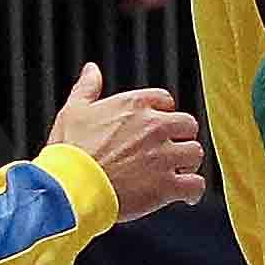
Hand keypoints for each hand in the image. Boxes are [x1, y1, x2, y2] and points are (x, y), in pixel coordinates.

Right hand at [50, 58, 212, 216]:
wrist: (69, 190)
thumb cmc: (68, 153)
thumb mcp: (73, 112)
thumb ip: (87, 88)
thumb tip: (91, 70)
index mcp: (134, 106)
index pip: (166, 101)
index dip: (162, 115)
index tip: (155, 129)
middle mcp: (155, 127)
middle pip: (187, 125)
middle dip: (179, 138)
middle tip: (167, 152)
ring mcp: (164, 156)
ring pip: (194, 153)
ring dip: (187, 164)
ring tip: (173, 173)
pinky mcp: (167, 185)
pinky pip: (196, 185)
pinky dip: (192, 191)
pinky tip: (184, 195)